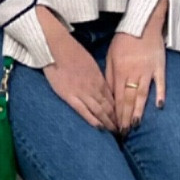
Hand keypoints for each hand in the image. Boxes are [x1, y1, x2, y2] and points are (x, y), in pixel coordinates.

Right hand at [39, 7, 116, 129]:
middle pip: (108, 106)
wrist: (57, 47)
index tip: (123, 117)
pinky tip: (100, 128)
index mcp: (99, 78)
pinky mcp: (70, 96)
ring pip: (99, 111)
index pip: (112, 97)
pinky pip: (84, 111)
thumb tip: (100, 84)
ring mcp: (82, 92)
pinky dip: (93, 120)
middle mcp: (94, 87)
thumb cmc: (71, 51)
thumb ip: (96, 76)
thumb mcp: (89, 62)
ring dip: (108, 122)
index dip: (118, 108)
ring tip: (114, 132)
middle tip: (123, 130)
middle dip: (116, 118)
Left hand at [105, 0, 167, 131]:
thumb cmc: (124, 41)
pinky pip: (160, 83)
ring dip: (138, 111)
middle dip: (125, 117)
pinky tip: (159, 107)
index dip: (115, 113)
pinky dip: (160, 94)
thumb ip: (109, 76)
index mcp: (119, 71)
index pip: (116, 97)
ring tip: (136, 125)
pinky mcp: (159, 66)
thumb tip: (107, 95)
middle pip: (128, 99)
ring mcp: (147, 71)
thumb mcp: (110, 56)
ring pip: (142, 94)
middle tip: (123, 133)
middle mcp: (133, 73)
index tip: (113, 126)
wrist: (142, 23)